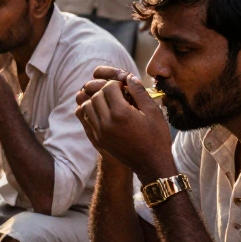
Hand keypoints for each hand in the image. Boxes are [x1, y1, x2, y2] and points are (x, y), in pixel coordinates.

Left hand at [74, 68, 174, 182]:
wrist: (151, 164)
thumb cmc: (156, 137)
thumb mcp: (153, 112)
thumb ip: (139, 92)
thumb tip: (128, 77)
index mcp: (121, 113)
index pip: (108, 87)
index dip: (116, 84)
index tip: (124, 87)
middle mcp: (106, 122)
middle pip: (96, 96)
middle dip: (105, 91)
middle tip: (118, 95)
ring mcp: (99, 132)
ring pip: (86, 106)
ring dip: (96, 101)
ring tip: (110, 103)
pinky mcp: (97, 139)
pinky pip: (84, 119)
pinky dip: (90, 111)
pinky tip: (104, 113)